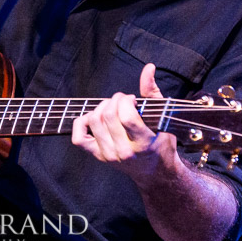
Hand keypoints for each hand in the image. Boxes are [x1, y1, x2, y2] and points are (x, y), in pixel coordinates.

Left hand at [70, 63, 181, 186]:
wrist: (155, 172)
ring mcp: (109, 155)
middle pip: (108, 116)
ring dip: (101, 107)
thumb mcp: (162, 118)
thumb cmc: (160, 143)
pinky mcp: (98, 156)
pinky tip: (94, 118)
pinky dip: (82, 122)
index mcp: (143, 143)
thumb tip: (148, 68)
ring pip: (93, 122)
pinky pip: (79, 138)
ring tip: (112, 108)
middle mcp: (124, 152)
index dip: (126, 101)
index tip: (132, 99)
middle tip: (122, 101)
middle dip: (114, 100)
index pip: (127, 118)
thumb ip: (152, 91)